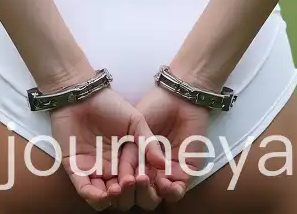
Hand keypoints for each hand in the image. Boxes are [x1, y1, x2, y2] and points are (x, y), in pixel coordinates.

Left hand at [49, 88, 166, 209]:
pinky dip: (93, 197)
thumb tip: (163, 164)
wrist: (82, 94)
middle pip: (122, 193)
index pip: (138, 180)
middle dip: (129, 192)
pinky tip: (102, 194)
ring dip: (112, 198)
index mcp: (126, 159)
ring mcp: (93, 170)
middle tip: (133, 181)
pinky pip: (84, 190)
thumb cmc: (110, 105)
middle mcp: (111, 168)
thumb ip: (148, 142)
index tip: (148, 179)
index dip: (144, 184)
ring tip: (118, 189)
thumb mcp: (135, 121)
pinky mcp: (76, 169)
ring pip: (104, 196)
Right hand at [127, 85, 213, 206]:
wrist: (178, 97)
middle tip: (127, 183)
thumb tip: (127, 175)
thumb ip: (130, 151)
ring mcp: (165, 174)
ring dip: (148, 195)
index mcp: (134, 161)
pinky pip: (176, 192)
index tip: (112, 183)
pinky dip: (169, 192)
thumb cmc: (154, 107)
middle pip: (136, 196)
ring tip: (144, 180)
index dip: (117, 187)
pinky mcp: (184, 173)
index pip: (123, 183)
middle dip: (130, 194)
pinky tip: (163, 181)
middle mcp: (148, 172)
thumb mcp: (134, 127)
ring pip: (154, 198)